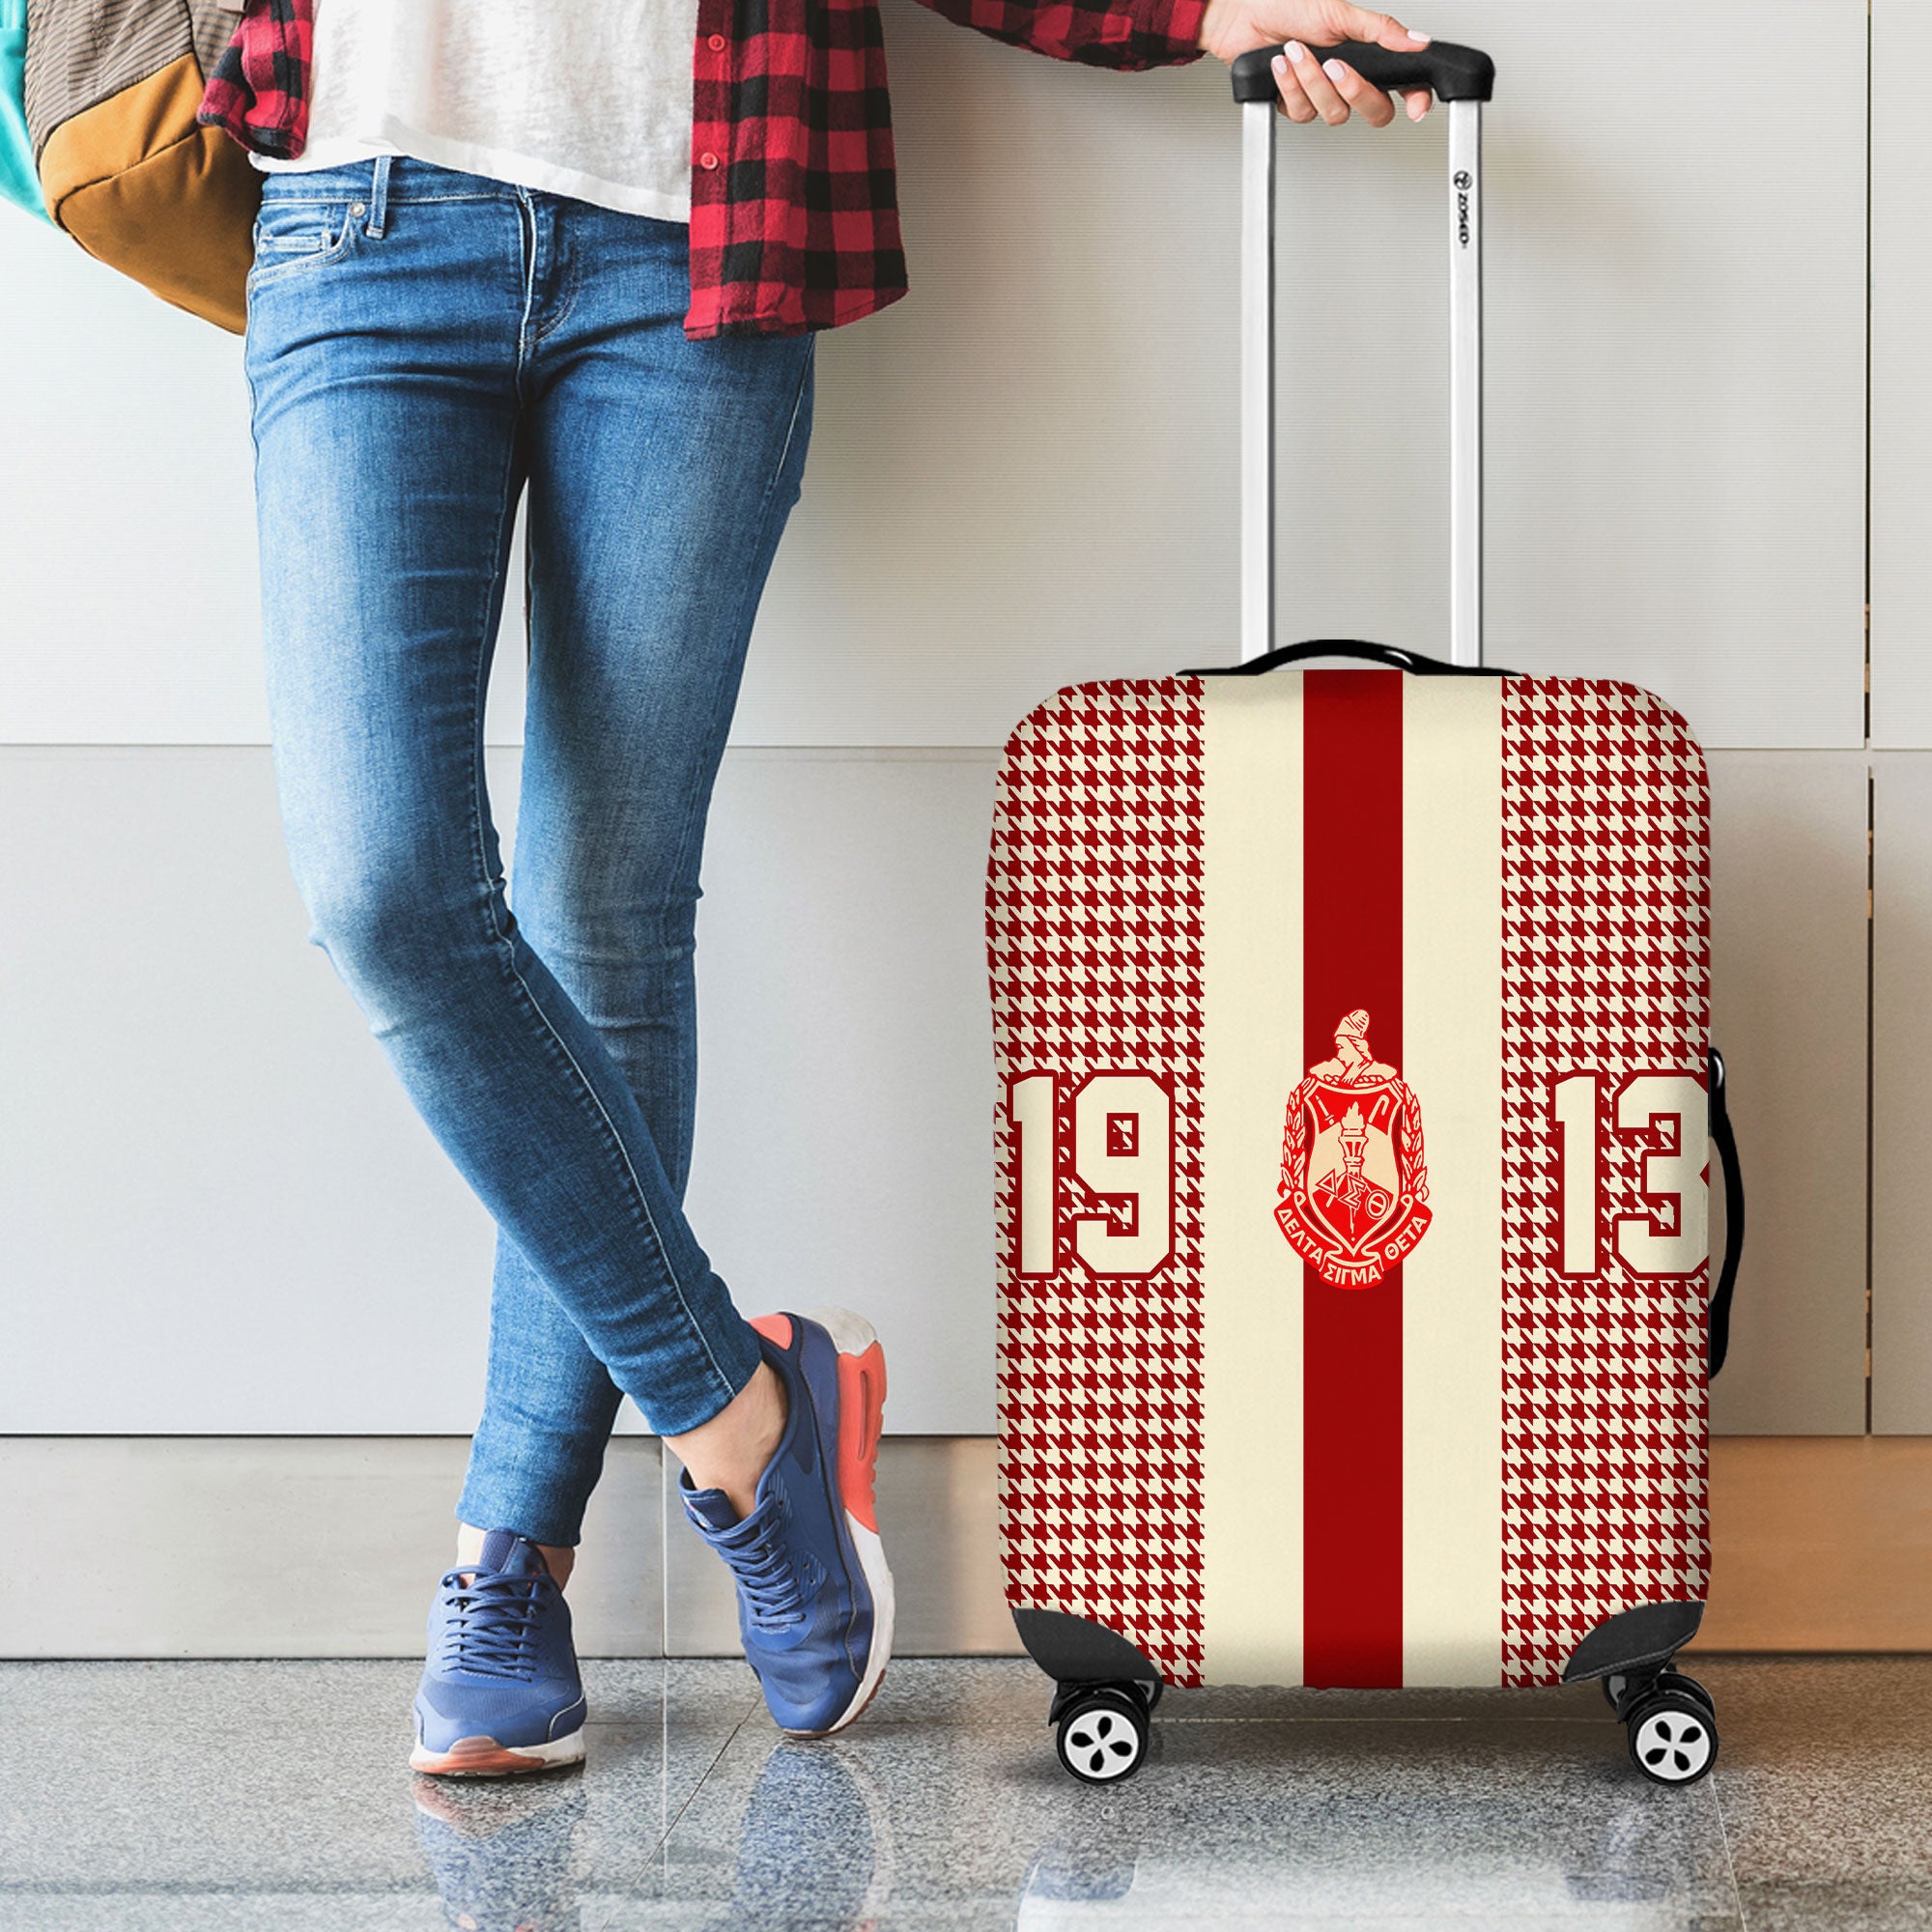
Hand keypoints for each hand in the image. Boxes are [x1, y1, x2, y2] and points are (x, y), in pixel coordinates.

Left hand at [1195, 1, 1434, 125]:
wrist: (1243, 15)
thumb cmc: (1288, 6)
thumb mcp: (1340, 13)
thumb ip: (1380, 31)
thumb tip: (1417, 41)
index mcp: (1367, 56)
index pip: (1402, 85)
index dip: (1415, 99)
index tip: (1416, 108)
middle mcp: (1348, 79)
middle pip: (1374, 111)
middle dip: (1354, 91)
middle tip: (1335, 66)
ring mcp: (1322, 95)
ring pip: (1334, 113)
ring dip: (1312, 81)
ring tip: (1295, 50)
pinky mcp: (1295, 105)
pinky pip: (1302, 113)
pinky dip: (1290, 86)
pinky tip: (1281, 65)